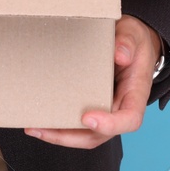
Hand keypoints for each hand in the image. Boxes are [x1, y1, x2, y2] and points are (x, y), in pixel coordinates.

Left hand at [24, 14, 159, 148]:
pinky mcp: (92, 106)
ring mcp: (106, 110)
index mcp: (135, 93)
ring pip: (85, 134)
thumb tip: (120, 55)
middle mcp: (121, 107)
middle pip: (100, 135)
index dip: (110, 124)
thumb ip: (128, 42)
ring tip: (33, 127)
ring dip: (59, 135)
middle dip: (71, 137)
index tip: (87, 117)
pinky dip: (59, 125)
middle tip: (43, 128)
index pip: (130, 119)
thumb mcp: (134, 34)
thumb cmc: (134, 41)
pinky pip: (77, 123)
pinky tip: (39, 119)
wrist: (132, 44)